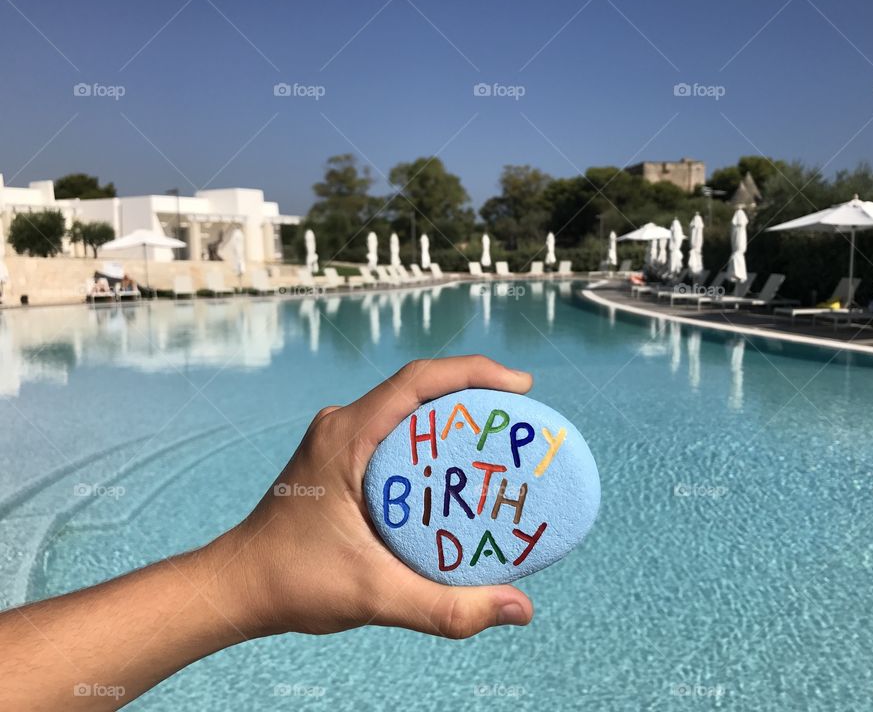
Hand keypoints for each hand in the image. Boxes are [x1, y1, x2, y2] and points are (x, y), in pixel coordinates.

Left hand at [213, 355, 535, 639]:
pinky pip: (396, 433)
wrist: (238, 587)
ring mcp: (339, 439)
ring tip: (502, 439)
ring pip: (408, 410)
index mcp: (346, 436)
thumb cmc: (292, 582)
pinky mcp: (341, 458)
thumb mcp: (375, 596)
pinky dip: (433, 440)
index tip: (521, 387)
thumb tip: (519, 609)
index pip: (418, 380)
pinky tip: (459, 470)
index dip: (474, 372)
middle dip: (475, 393)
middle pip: (419, 388)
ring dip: (455, 415)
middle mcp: (341, 425)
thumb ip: (446, 608)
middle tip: (524, 419)